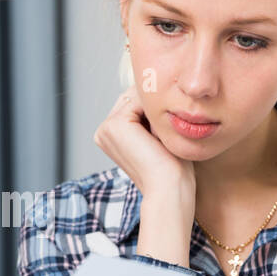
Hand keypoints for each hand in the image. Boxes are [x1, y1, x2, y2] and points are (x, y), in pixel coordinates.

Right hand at [93, 85, 194, 202]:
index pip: (135, 103)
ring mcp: (106, 127)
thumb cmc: (172, 168)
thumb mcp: (161, 134)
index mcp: (111, 134)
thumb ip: (153, 112)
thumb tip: (159, 87)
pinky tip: (159, 135)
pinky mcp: (114, 124)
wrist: (170, 189)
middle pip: (135, 96)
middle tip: (168, 135)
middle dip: (157, 107)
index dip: (157, 109)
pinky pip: (141, 100)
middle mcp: (104, 130)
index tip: (170, 129)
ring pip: (139, 97)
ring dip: (158, 110)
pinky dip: (157, 112)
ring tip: (163, 138)